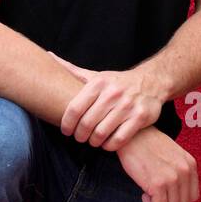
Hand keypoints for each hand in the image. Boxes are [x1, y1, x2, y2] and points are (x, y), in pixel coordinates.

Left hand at [48, 52, 162, 148]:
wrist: (151, 82)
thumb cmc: (118, 82)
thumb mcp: (96, 75)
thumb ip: (72, 70)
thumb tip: (48, 55)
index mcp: (99, 83)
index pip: (75, 108)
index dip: (66, 123)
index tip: (66, 130)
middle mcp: (113, 93)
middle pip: (87, 123)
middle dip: (80, 135)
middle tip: (80, 138)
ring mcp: (128, 106)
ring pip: (102, 133)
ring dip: (94, 142)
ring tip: (93, 141)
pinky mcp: (140, 117)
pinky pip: (119, 139)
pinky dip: (109, 146)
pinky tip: (107, 143)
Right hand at [117, 126, 198, 201]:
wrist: (132, 134)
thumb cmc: (149, 145)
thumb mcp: (174, 155)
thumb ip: (181, 172)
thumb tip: (180, 199)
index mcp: (191, 164)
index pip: (193, 196)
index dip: (178, 198)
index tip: (166, 191)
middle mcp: (184, 171)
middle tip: (155, 192)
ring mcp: (172, 178)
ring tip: (149, 191)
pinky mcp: (157, 184)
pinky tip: (144, 193)